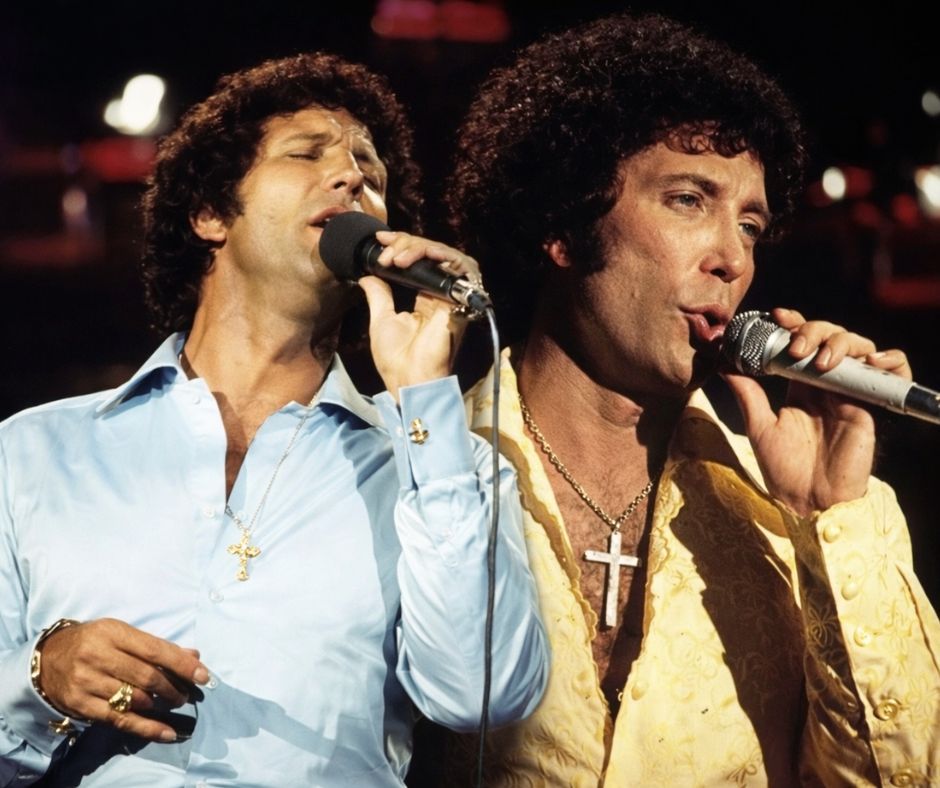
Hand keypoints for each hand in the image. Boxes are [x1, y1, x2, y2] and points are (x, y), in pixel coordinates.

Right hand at [37, 618, 208, 741]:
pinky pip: (119, 719)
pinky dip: (147, 728)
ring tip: (173, 702)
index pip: (155, 650)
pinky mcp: (80, 705)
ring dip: (160, 704)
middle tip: (186, 693)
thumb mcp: (122, 634)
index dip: (181, 664)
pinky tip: (167, 732)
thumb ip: (156, 646)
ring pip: (134, 699)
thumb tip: (194, 656)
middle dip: (173, 688)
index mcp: (112, 633)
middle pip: (146, 676)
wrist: (48, 658)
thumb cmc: (94, 642)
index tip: (203, 676)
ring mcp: (87, 682)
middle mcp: (97, 656)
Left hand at [357, 230, 480, 399]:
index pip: (420, 263)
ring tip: (396, 255)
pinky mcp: (460, 299)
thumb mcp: (380, 319)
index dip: (403, 246)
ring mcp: (453, 297)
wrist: (410, 380)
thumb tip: (366, 275)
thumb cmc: (396, 360)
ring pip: (446, 255)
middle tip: (384, 250)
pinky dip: (436, 254)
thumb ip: (379, 294)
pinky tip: (411, 258)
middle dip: (406, 243)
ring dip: (419, 247)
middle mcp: (442, 296)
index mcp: (426, 301)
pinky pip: (458, 266)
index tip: (379, 242)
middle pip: (432, 254)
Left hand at [722, 307, 911, 515]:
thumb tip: (724, 364)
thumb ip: (747, 394)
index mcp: (799, 384)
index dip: (793, 323)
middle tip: (795, 348)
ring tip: (820, 360)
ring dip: (841, 342)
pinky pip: (892, 372)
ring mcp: (849, 392)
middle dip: (812, 330)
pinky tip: (872, 361)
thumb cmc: (784, 468)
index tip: (776, 316)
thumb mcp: (760, 426)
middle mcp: (825, 383)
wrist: (808, 499)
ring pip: (858, 346)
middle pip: (829, 335)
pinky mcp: (870, 405)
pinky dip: (889, 359)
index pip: (800, 341)